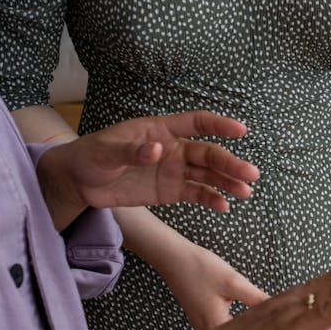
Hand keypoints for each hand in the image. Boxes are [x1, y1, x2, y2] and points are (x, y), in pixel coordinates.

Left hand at [37, 111, 257, 226]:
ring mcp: (173, 171)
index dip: (218, 125)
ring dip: (227, 182)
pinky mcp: (170, 191)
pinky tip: (224, 206)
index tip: (240, 131)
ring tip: (245, 192)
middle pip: (208, 153)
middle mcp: (173, 149)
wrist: (80, 182)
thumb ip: (131, 151)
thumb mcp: (105, 151)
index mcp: (160, 130)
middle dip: (230, 163)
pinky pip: (196, 194)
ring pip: (207, 175)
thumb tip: (158, 150)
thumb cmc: (91, 156)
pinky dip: (211, 199)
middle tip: (250, 174)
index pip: (195, 123)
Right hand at [159, 238, 268, 329]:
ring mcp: (203, 328)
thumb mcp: (235, 283)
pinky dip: (238, 326)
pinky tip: (253, 321)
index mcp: (215, 328)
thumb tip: (283, 311)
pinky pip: (224, 329)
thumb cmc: (201, 269)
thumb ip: (258, 299)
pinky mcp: (202, 320)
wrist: (173, 258)